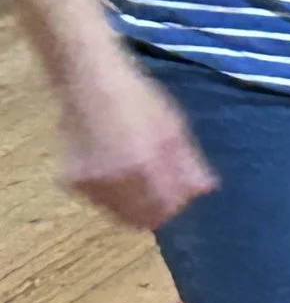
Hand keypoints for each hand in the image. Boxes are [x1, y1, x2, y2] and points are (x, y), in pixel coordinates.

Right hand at [56, 46, 216, 230]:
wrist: (90, 83)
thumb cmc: (139, 100)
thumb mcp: (173, 127)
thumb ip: (189, 164)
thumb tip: (205, 191)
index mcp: (145, 166)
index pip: (165, 209)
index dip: (176, 205)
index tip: (181, 194)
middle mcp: (115, 181)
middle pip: (140, 219)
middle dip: (155, 209)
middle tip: (160, 189)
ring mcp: (89, 183)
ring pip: (118, 213)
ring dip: (132, 203)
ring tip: (135, 172)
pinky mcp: (70, 182)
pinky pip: (97, 199)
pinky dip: (110, 192)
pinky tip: (114, 167)